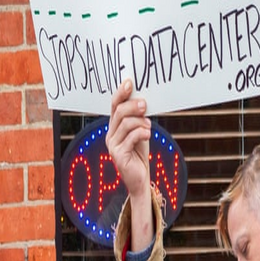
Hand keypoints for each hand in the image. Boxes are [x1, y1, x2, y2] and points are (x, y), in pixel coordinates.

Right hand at [106, 79, 154, 250]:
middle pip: (119, 112)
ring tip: (149, 126)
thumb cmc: (141, 154)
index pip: (115, 106)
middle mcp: (110, 134)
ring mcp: (112, 145)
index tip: (129, 82)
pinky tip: (148, 135)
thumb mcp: (140, 132)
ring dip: (139, 121)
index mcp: (114, 126)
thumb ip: (138, 119)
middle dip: (132, 106)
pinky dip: (141, 133)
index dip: (121, 93)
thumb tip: (143, 100)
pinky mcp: (118, 155)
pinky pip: (130, 138)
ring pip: (125, 124)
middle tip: (145, 104)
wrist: (141, 179)